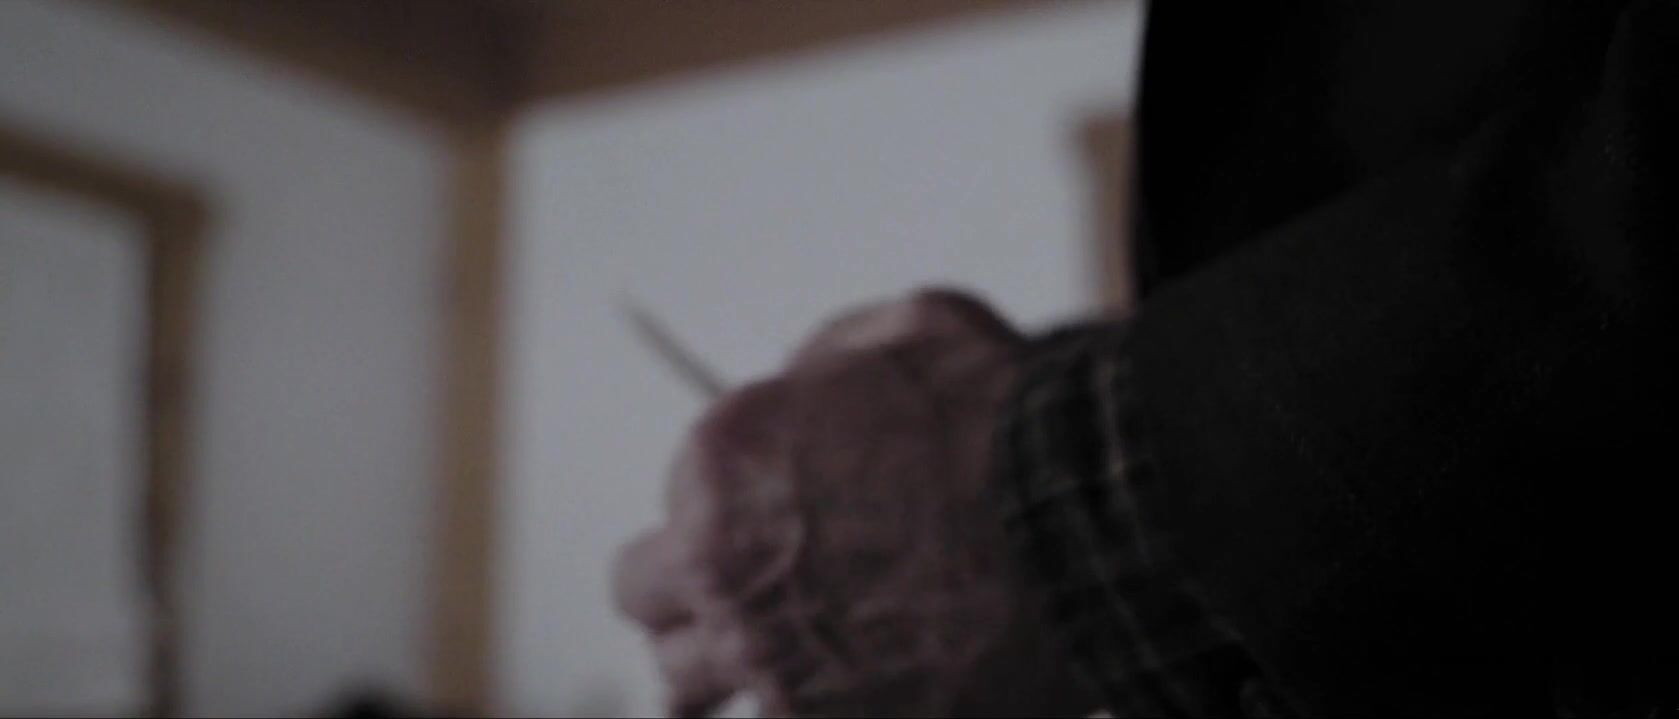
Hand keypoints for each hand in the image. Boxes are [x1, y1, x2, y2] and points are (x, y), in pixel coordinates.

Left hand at [614, 289, 1096, 716]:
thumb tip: (805, 382)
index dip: (720, 517)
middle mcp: (726, 575)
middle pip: (652, 608)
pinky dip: (821, 702)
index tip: (765, 522)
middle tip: (745, 595)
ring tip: (790, 654)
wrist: (1091, 522)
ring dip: (736, 666)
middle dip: (695, 598)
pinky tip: (865, 682)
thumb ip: (827, 358)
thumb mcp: (910, 328)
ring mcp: (776, 668)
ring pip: (694, 688)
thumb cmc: (1009, 425)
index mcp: (722, 468)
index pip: (666, 515)